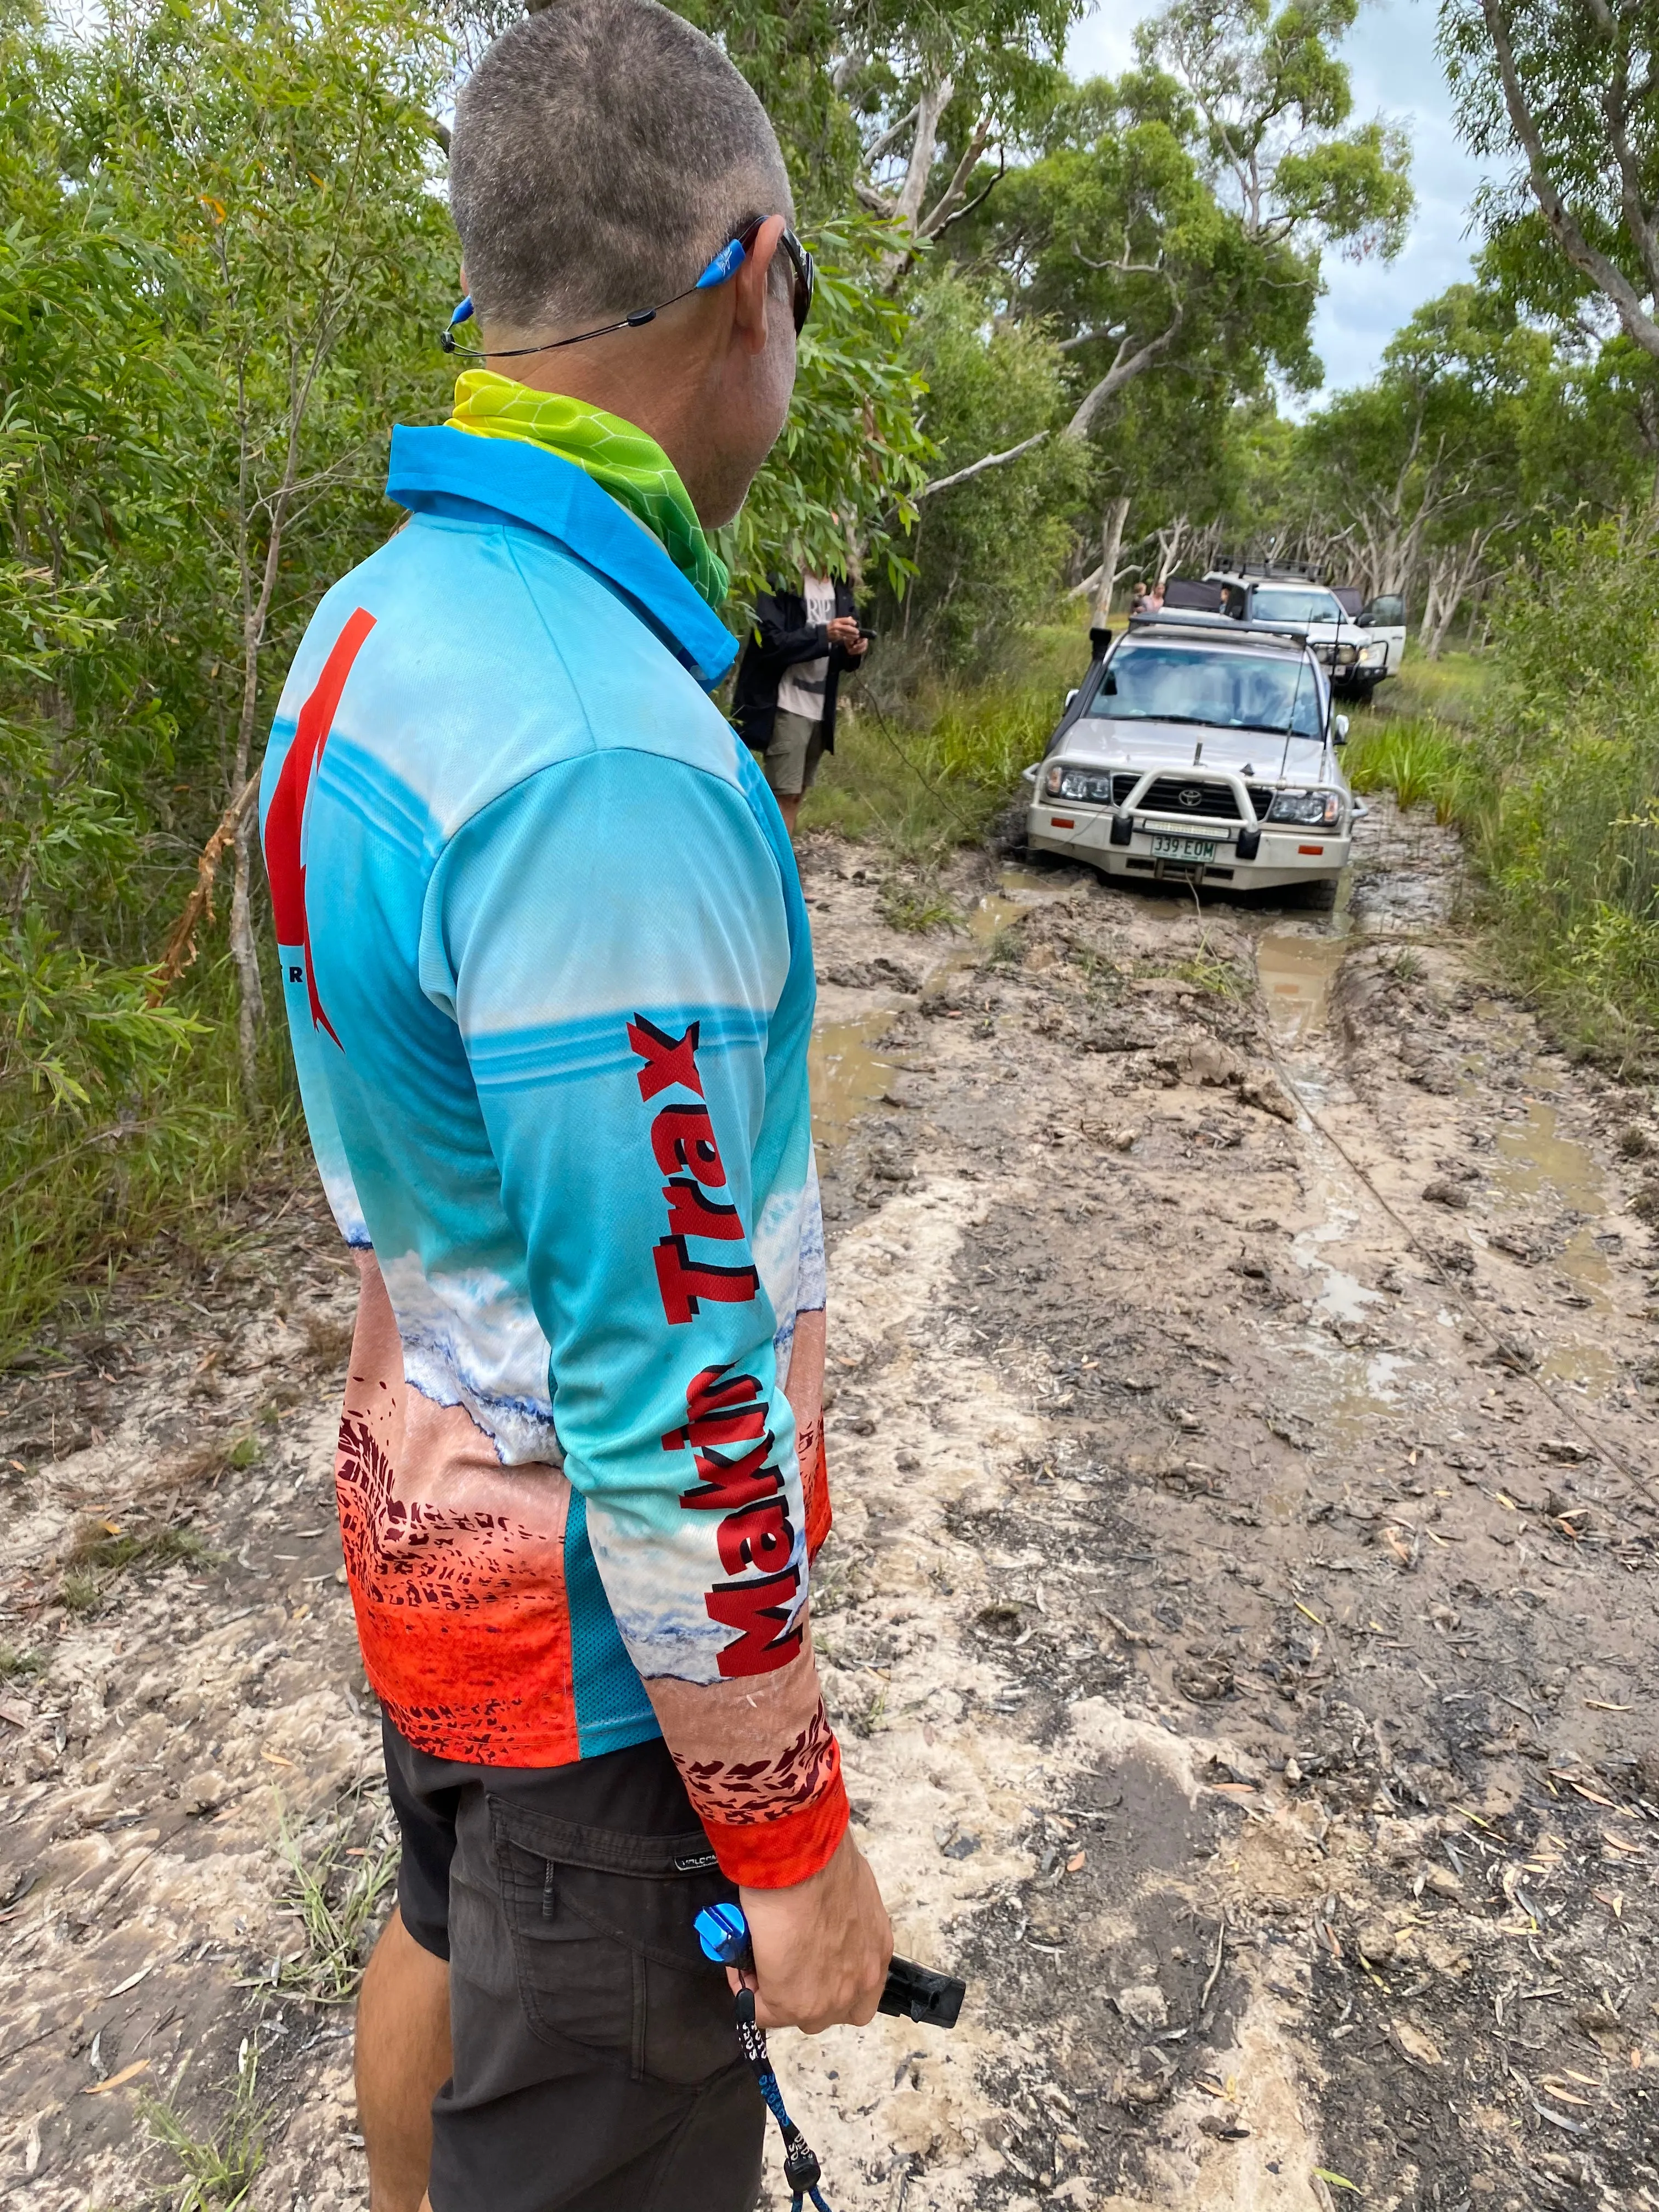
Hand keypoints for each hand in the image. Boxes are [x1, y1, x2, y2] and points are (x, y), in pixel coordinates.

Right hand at [731, 1828, 891, 2032]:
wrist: (802, 1861)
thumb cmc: (821, 1859)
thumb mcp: (846, 1891)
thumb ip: (839, 1916)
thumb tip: (816, 1915)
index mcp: (876, 1950)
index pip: (857, 1985)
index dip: (826, 1976)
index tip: (804, 1960)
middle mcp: (861, 1981)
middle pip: (829, 2007)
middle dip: (803, 1988)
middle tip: (781, 1962)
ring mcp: (830, 1998)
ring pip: (798, 2013)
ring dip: (777, 1991)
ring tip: (759, 1959)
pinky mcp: (793, 2001)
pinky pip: (764, 2012)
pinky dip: (748, 1991)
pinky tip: (740, 1964)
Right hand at [826, 615, 862, 649]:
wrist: (823, 633)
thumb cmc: (831, 626)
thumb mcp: (836, 621)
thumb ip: (844, 620)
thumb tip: (851, 618)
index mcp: (837, 621)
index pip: (846, 620)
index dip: (852, 622)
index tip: (855, 624)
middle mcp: (837, 626)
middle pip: (847, 628)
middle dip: (853, 630)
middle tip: (857, 632)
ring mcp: (837, 632)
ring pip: (847, 634)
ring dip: (852, 635)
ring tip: (857, 636)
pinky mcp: (837, 637)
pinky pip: (844, 638)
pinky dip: (849, 639)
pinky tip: (852, 639)